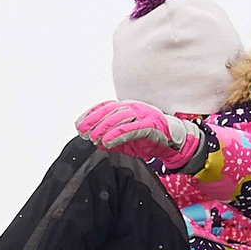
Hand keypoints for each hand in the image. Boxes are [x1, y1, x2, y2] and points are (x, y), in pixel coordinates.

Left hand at [76, 100, 196, 164]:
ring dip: (105, 128)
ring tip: (94, 138)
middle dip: (94, 122)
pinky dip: (119, 134)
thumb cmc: (147, 138)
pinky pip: (132, 128)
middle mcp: (133, 107)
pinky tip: (108, 142)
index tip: (79, 125)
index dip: (90, 115)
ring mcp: (143, 114)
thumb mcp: (124, 139)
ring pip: (120, 118)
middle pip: (110, 111)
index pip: (104, 107)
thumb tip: (93, 140)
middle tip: (84, 133)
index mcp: (126, 108)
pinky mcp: (151, 124)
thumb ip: (109, 138)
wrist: (171, 142)